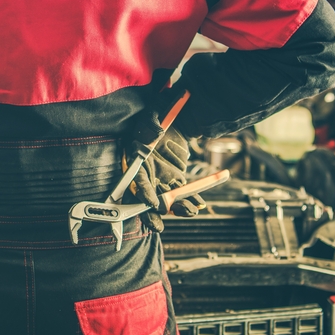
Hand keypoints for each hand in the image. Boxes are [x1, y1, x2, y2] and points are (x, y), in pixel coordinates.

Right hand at [127, 89, 204, 231]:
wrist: (177, 112)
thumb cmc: (161, 111)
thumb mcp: (154, 113)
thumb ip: (152, 122)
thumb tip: (156, 132)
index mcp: (135, 157)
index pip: (136, 179)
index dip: (143, 192)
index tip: (151, 202)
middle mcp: (146, 170)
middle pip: (149, 194)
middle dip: (156, 210)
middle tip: (162, 223)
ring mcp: (160, 175)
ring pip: (166, 196)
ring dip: (176, 206)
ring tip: (190, 211)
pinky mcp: (173, 176)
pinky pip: (180, 191)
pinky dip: (189, 199)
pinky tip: (199, 204)